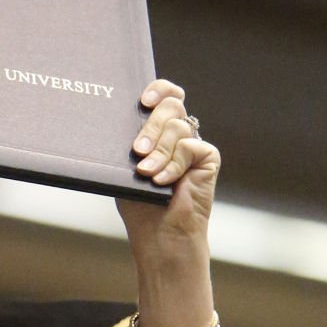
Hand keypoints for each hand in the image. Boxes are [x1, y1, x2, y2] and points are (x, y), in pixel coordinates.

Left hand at [117, 80, 219, 261]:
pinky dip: (173, 165)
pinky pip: (189, 146)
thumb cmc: (141, 206)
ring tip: (147, 175)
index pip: (164, 95)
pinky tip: (165, 183)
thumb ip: (131, 141)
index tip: (142, 101)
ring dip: (159, 152)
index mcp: (159, 131)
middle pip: (170, 105)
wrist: (161, 236)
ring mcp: (194, 144)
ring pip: (177, 125)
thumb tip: (118, 117)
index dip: (157, 90)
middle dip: (151, 127)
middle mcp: (178, 134)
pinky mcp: (208, 157)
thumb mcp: (126, 168)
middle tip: (137, 152)